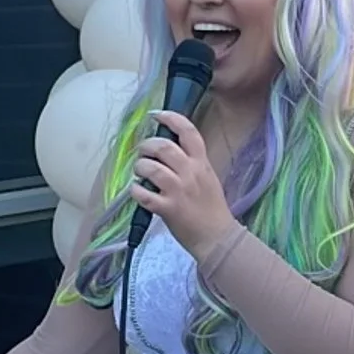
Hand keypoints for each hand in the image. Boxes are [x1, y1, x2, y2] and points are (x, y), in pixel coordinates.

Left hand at [129, 112, 235, 265]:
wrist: (217, 238)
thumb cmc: (212, 208)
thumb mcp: (208, 178)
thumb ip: (192, 163)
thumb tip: (170, 149)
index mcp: (202, 163)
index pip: (188, 131)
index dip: (170, 118)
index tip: (156, 115)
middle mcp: (190, 172)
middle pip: (163, 146)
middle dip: (147, 146)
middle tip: (143, 153)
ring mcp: (178, 190)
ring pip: (150, 167)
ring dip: (139, 168)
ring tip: (140, 174)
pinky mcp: (167, 209)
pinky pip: (143, 194)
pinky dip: (135, 191)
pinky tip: (137, 192)